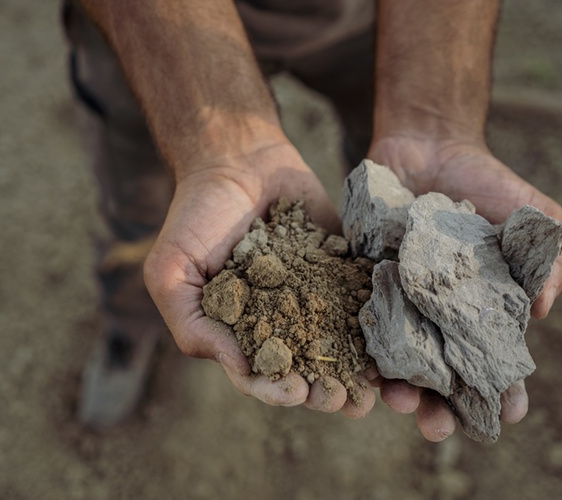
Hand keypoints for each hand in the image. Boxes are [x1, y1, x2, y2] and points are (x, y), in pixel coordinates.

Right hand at [143, 144, 375, 416]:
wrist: (237, 160)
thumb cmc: (195, 217)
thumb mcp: (171, 272)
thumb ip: (193, 323)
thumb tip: (240, 367)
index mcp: (238, 331)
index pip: (259, 375)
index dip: (276, 389)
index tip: (295, 390)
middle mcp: (278, 322)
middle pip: (306, 370)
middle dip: (324, 391)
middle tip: (341, 400)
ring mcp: (313, 298)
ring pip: (339, 348)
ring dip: (356, 374)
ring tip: (372, 390)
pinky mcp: (342, 271)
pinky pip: (363, 303)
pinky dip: (378, 327)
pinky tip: (391, 345)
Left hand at [365, 134, 561, 440]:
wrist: (429, 146)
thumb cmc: (490, 185)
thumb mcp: (537, 218)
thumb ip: (552, 261)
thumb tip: (543, 309)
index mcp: (482, 315)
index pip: (494, 366)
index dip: (503, 395)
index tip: (509, 415)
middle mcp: (438, 320)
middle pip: (440, 379)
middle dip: (441, 409)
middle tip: (437, 428)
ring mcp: (399, 306)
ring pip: (396, 362)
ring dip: (398, 389)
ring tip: (399, 401)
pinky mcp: (362, 286)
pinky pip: (356, 324)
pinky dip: (357, 348)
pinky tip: (361, 366)